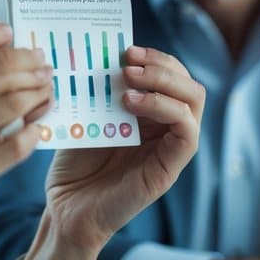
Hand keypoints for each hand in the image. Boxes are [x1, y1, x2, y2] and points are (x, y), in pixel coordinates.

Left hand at [42, 45, 204, 251]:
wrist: (65, 210)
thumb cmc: (73, 165)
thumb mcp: (86, 116)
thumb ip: (100, 90)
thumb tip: (104, 52)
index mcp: (151, 115)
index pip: (172, 75)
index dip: (155, 57)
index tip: (125, 49)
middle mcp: (165, 130)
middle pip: (188, 83)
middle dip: (162, 63)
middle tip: (129, 58)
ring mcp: (170, 149)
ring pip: (194, 101)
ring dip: (165, 81)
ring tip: (130, 77)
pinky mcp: (169, 169)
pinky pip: (187, 132)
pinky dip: (165, 108)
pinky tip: (133, 103)